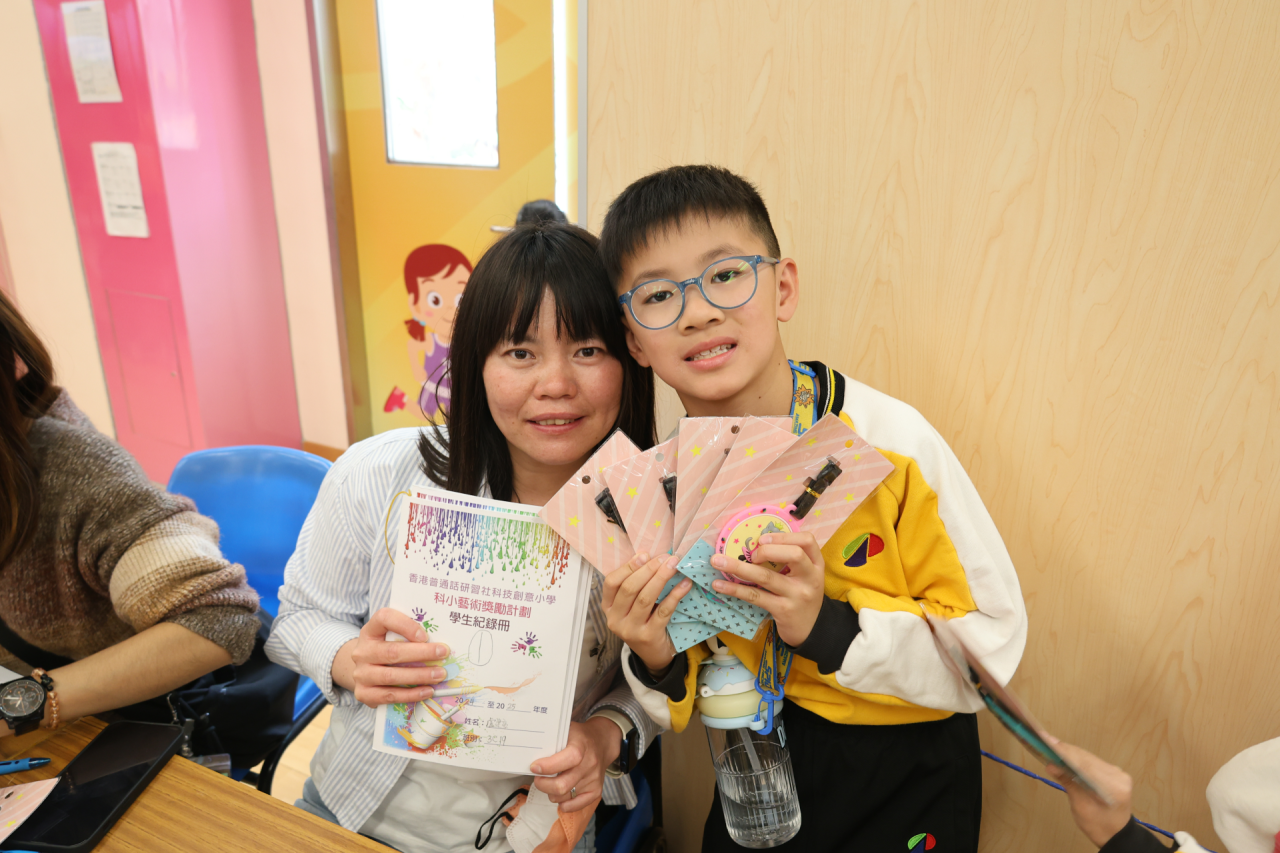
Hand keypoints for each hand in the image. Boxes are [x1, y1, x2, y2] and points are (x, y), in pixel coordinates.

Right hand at [348, 608, 450, 708]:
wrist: (362, 670)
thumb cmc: (386, 649)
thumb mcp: (391, 636)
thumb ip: (409, 635)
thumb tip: (439, 642)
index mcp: (370, 631)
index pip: (384, 618)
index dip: (405, 625)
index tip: (425, 635)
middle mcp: (362, 652)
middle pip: (392, 651)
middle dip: (422, 653)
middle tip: (443, 653)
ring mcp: (361, 674)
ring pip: (391, 676)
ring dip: (419, 676)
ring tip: (439, 675)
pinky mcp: (363, 693)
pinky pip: (389, 696)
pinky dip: (411, 694)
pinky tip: (427, 691)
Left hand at [531, 717, 621, 811]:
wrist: (602, 743)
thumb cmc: (579, 737)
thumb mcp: (566, 730)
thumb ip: (552, 741)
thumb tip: (530, 752)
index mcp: (581, 746)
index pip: (568, 759)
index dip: (548, 766)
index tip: (534, 767)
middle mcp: (590, 764)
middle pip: (562, 785)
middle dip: (543, 785)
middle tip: (538, 779)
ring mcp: (593, 779)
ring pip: (565, 796)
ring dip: (551, 793)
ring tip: (550, 783)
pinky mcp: (596, 790)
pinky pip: (576, 806)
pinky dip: (564, 803)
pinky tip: (560, 795)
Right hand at [603, 552, 693, 674]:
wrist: (653, 655)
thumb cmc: (642, 623)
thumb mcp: (630, 607)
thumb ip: (634, 585)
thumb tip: (649, 557)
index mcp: (607, 608)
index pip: (611, 583)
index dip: (628, 567)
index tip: (645, 554)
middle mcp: (615, 620)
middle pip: (629, 588)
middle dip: (648, 570)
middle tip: (664, 558)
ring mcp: (631, 630)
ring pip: (645, 598)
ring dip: (661, 578)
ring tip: (673, 565)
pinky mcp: (649, 636)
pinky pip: (663, 610)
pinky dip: (675, 594)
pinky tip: (684, 584)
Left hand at [709, 532, 824, 646]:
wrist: (811, 629)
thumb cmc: (802, 595)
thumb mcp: (805, 575)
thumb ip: (789, 558)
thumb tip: (754, 543)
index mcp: (815, 564)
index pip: (807, 541)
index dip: (784, 536)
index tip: (763, 540)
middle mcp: (810, 578)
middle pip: (793, 554)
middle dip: (768, 550)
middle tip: (753, 554)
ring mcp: (797, 595)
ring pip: (767, 576)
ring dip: (738, 567)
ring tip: (717, 561)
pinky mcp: (782, 610)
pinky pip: (755, 596)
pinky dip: (734, 589)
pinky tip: (719, 585)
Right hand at [1044, 739, 1133, 847]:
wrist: (1115, 833)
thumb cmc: (1097, 825)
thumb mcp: (1080, 807)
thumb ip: (1068, 782)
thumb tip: (1051, 765)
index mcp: (1113, 787)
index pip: (1086, 765)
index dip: (1066, 753)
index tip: (1050, 743)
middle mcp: (1118, 776)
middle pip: (1087, 759)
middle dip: (1066, 751)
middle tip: (1046, 741)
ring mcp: (1118, 773)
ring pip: (1089, 758)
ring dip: (1071, 753)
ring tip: (1052, 746)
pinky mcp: (1114, 772)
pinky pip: (1093, 761)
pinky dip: (1078, 758)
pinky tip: (1065, 755)